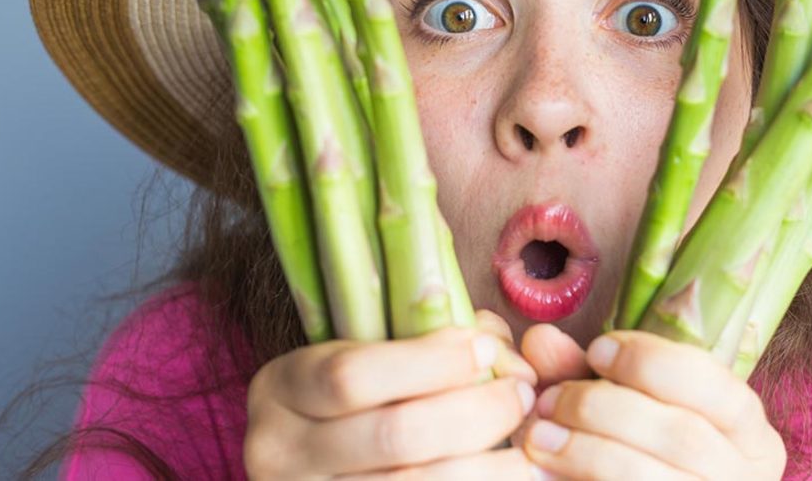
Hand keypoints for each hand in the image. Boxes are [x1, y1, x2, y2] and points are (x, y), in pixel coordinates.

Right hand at [243, 310, 538, 478]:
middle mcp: (280, 452)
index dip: (431, 361)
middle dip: (473, 413)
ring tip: (531, 454)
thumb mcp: (369, 356)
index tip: (487, 348)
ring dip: (487, 469)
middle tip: (521, 398)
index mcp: (282, 388)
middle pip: (392, 435)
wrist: (314, 466)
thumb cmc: (356, 399)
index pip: (351, 375)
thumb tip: (502, 355)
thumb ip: (430, 344)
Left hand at [515, 326, 786, 479]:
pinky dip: (581, 480)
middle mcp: (744, 475)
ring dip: (584, 450)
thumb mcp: (623, 405)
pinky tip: (546, 469)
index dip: (650, 360)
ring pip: (648, 476)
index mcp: (748, 433)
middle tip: (551, 401)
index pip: (712, 383)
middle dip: (604, 408)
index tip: (596, 350)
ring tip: (540, 436)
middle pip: (681, 434)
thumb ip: (587, 374)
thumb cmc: (638, 451)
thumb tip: (541, 339)